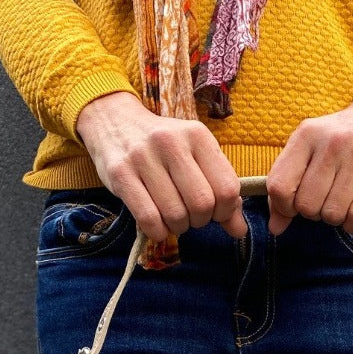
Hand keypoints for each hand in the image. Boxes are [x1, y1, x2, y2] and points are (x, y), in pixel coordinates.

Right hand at [76, 91, 248, 242]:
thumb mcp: (197, 158)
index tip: (215, 213)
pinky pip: (148, 218)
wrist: (114, 121)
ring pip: (175, 214)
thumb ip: (221, 192)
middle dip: (200, 221)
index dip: (226, 211)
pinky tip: (157, 226)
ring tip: (173, 219)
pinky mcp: (120, 174)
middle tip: (191, 217)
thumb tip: (239, 231)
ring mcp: (143, 157)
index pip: (227, 188)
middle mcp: (171, 142)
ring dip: (178, 227)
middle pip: (202, 204)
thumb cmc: (163, 147)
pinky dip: (157, 232)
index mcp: (197, 135)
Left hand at [264, 84, 352, 236]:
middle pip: (307, 205)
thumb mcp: (307, 150)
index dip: (283, 206)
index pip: (280, 186)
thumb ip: (286, 186)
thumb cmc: (339, 140)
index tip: (293, 204)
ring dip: (333, 217)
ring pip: (332, 214)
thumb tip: (276, 228)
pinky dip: (352, 224)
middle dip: (311, 212)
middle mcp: (332, 143)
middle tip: (322, 199)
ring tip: (339, 200)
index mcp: (307, 134)